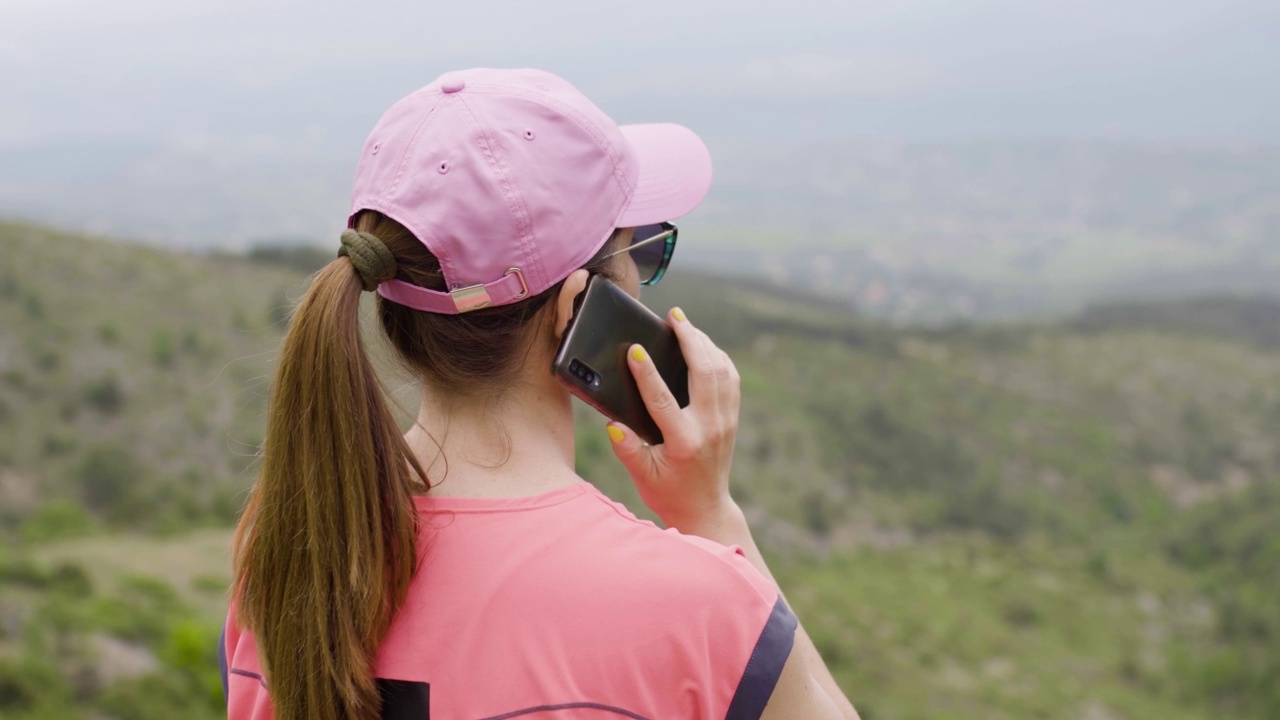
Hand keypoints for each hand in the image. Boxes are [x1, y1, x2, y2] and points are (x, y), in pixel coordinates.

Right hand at [606, 307, 741, 533]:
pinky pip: (730, 378)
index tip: (635, 349)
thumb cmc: (668, 492)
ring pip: (721, 370)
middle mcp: (709, 427)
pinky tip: (703, 345)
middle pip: (704, 372)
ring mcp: (724, 421)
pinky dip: (718, 356)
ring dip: (705, 343)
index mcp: (683, 442)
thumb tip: (613, 424)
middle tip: (673, 316)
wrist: (704, 508)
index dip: (647, 373)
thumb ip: (627, 450)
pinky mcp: (731, 418)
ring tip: (685, 324)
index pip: (662, 400)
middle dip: (689, 339)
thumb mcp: (642, 476)